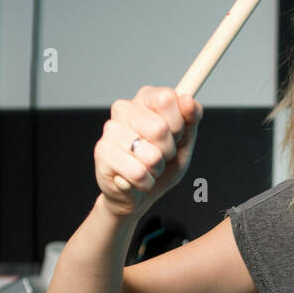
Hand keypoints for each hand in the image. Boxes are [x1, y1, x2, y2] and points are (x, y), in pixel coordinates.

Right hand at [94, 86, 202, 216]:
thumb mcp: (185, 140)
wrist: (140, 195)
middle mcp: (124, 108)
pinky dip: (145, 182)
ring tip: (147, 168)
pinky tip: (135, 179)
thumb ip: (191, 118)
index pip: (167, 98)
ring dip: (156, 169)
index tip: (174, 134)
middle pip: (160, 128)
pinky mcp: (102, 153)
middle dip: (168, 151)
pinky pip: (138, 173)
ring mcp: (110, 130)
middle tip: (160, 155)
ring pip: (150, 155)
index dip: (178, 124)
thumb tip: (187, 100)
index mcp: (145, 98)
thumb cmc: (162, 163)